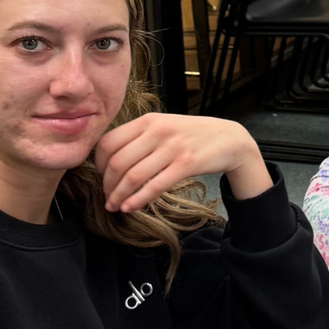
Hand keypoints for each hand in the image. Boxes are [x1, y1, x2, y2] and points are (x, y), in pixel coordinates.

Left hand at [94, 113, 272, 212]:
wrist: (229, 138)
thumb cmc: (193, 134)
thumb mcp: (165, 125)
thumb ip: (140, 136)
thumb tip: (110, 157)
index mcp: (148, 120)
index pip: (109, 141)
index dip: (98, 163)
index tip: (101, 176)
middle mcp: (158, 131)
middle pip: (117, 161)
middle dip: (107, 184)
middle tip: (107, 197)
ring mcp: (173, 147)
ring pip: (133, 175)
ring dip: (119, 195)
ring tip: (115, 205)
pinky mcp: (186, 164)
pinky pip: (155, 185)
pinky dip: (138, 200)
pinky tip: (130, 207)